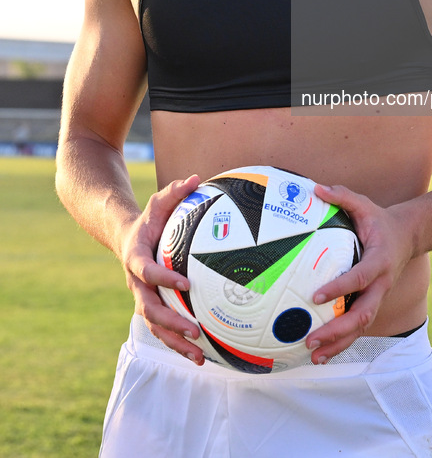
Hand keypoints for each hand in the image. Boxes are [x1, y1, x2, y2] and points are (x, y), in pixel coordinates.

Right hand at [119, 175, 204, 363]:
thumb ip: (174, 191)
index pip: (146, 271)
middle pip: (148, 308)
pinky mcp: (152, 307)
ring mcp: (142, 298)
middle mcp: (136, 283)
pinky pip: (162, 330)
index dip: (163, 279)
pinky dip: (177, 344)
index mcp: (136, 257)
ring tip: (199, 356)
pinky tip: (200, 357)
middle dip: (170, 322)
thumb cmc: (150, 219)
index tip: (186, 284)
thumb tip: (195, 178)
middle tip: (194, 329)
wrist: (128, 238)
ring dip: (174, 342)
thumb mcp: (158, 202)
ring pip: (154, 326)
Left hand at [306, 183, 413, 363]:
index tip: (316, 295)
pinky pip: (359, 327)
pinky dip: (342, 342)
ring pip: (362, 327)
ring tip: (314, 354)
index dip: (340, 288)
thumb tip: (316, 188)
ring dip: (339, 343)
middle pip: (363, 314)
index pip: (359, 278)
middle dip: (338, 329)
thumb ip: (343, 196)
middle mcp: (381, 284)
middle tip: (312, 336)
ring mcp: (379, 297)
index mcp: (379, 260)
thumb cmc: (380, 220)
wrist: (407, 236)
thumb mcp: (364, 205)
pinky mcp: (373, 304)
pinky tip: (321, 352)